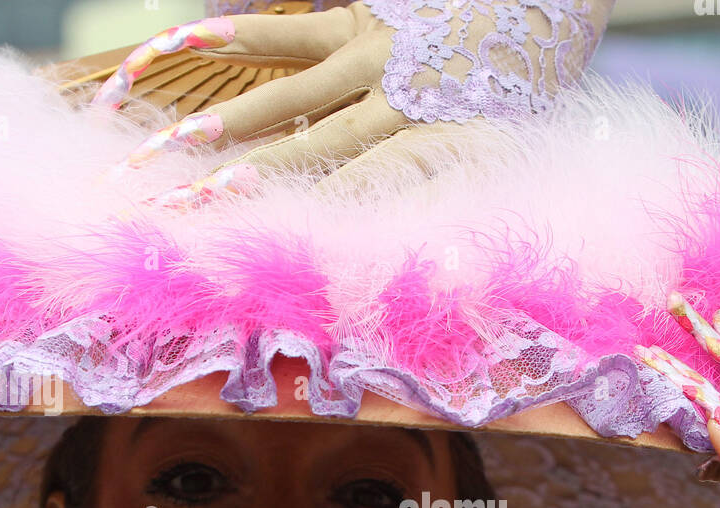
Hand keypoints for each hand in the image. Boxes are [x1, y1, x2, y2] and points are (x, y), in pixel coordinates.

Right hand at [91, 1, 614, 203]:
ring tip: (184, 146)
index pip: (355, 191)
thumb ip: (457, 208)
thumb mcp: (505, 163)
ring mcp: (372, 53)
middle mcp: (395, 99)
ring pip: (290, 92)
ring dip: (235, 121)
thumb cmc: (518, 98)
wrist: (535, 9)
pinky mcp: (359, 18)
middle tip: (196, 211)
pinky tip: (192, 39)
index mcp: (431, 143)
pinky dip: (242, 36)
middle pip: (309, 150)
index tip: (264, 245)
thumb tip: (439, 270)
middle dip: (251, 184)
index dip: (307, 219)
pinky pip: (289, 29)